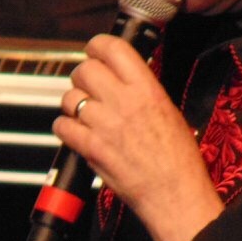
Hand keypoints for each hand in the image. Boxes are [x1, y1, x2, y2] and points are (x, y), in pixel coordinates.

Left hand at [55, 35, 222, 240]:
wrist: (175, 194)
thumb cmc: (179, 160)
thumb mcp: (169, 111)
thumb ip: (143, 90)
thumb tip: (124, 76)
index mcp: (147, 89)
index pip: (112, 47)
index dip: (98, 46)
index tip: (95, 52)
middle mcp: (123, 102)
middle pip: (85, 69)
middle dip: (83, 76)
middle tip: (89, 87)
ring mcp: (104, 125)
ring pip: (69, 97)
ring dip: (73, 103)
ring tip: (85, 114)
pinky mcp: (90, 148)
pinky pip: (62, 126)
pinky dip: (65, 128)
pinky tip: (76, 132)